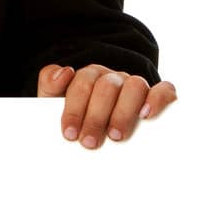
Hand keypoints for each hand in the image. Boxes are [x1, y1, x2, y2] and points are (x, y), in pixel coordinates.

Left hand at [35, 63, 177, 147]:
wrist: (100, 133)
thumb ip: (50, 86)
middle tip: (89, 143)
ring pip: (135, 85)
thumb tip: (64, 72)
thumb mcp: (56, 105)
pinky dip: (157, 99)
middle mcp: (114, 78)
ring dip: (124, 111)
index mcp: (89, 77)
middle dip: (95, 117)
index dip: (74, 109)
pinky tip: (147, 115)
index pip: (81, 83)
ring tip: (116, 136)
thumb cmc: (80, 121)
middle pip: (106, 86)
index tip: (69, 134)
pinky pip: (165, 90)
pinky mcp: (159, 96)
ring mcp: (136, 86)